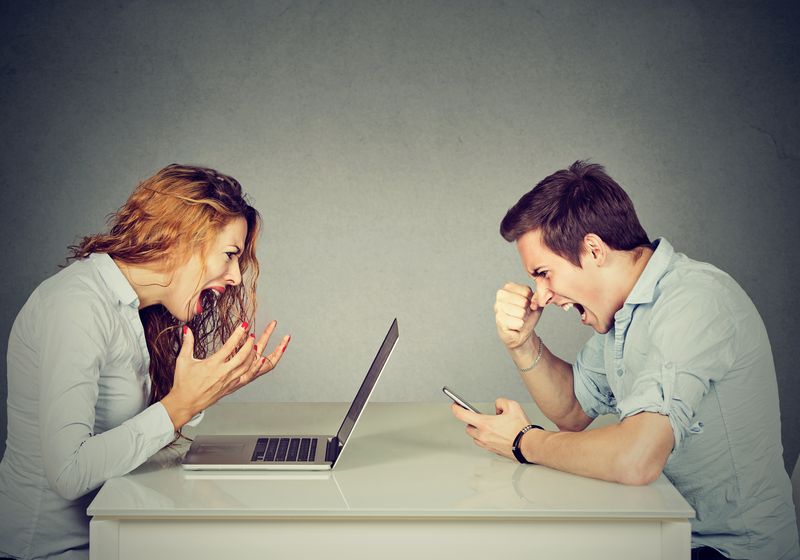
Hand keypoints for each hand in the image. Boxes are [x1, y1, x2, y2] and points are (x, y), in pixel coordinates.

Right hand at [161, 320, 289, 429]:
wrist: (185, 403)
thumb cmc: (183, 383)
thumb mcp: (183, 361)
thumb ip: (187, 343)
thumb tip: (186, 329)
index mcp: (213, 364)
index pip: (229, 346)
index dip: (238, 334)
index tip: (244, 325)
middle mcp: (223, 373)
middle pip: (243, 356)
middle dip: (249, 344)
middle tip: (251, 335)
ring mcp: (229, 381)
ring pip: (247, 366)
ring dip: (253, 354)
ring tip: (254, 345)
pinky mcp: (231, 387)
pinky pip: (246, 376)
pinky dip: (254, 368)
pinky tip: (258, 362)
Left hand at [450, 398, 533, 459]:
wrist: (529, 444)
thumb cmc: (521, 428)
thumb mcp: (512, 406)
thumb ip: (500, 402)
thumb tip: (497, 406)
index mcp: (484, 424)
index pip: (462, 415)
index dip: (456, 408)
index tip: (454, 405)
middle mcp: (483, 435)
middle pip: (468, 427)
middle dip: (471, 421)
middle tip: (480, 417)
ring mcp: (487, 444)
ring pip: (475, 437)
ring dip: (478, 431)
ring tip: (490, 426)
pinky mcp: (492, 450)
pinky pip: (483, 443)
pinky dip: (486, 438)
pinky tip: (495, 434)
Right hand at [494, 282, 541, 349]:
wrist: (521, 332)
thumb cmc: (527, 316)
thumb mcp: (536, 303)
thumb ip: (538, 297)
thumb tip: (537, 298)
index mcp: (508, 287)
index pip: (527, 291)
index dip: (531, 301)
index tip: (526, 305)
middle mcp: (501, 295)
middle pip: (524, 301)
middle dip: (526, 310)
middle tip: (521, 314)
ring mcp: (498, 307)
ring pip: (521, 312)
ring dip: (523, 319)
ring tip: (518, 319)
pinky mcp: (499, 320)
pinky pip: (519, 323)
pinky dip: (520, 326)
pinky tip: (515, 326)